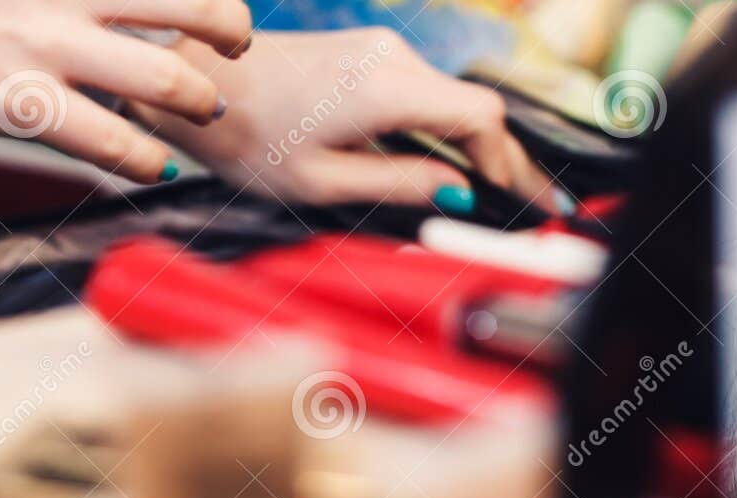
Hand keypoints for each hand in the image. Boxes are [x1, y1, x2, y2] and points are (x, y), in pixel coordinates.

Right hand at [0, 0, 251, 182]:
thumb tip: (159, 8)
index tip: (218, 13)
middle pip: (193, 1)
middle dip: (228, 26)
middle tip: (233, 44)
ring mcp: (40, 43)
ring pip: (167, 79)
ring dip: (200, 100)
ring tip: (202, 108)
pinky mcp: (18, 101)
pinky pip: (115, 143)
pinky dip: (147, 161)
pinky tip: (153, 164)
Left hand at [137, 29, 568, 213]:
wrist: (192, 84)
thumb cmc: (244, 137)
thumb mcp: (323, 182)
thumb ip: (399, 185)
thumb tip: (459, 193)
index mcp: (384, 90)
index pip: (481, 118)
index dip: (511, 164)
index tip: (527, 204)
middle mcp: (391, 59)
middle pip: (479, 110)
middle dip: (512, 163)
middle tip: (543, 206)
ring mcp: (381, 52)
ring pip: (458, 102)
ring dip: (485, 149)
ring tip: (512, 195)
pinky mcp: (369, 57)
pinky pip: (431, 96)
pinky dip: (456, 133)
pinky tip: (468, 167)